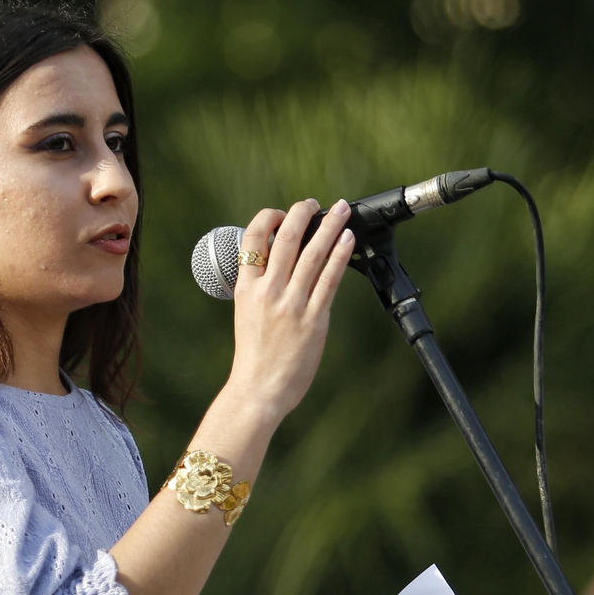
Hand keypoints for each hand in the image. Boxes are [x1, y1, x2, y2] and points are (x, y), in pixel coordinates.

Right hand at [225, 199, 355, 419]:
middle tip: (313, 204)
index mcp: (245, 288)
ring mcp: (291, 304)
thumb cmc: (254, 356)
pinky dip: (340, 255)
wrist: (258, 390)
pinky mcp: (313, 319)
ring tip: (341, 210)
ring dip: (329, 226)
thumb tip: (283, 261)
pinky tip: (348, 239)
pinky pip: (330, 279)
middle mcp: (267, 292)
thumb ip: (262, 288)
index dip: (268, 217)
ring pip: (312, 253)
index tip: (282, 213)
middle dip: (302, 213)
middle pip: (286, 238)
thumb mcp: (246, 314)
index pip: (253, 238)